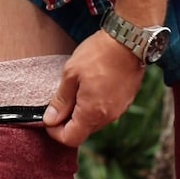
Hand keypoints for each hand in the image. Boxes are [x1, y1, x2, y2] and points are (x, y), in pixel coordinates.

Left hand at [42, 30, 145, 146]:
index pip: (70, 139)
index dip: (56, 132)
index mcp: (92, 113)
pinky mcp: (125, 102)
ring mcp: (119, 110)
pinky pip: (105, 112)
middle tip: (61, 101)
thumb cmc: (99, 54)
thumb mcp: (71, 74)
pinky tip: (92, 87)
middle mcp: (107, 117)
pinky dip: (94, 106)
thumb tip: (50, 119)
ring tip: (77, 90)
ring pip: (94, 122)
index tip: (50, 117)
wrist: (130, 40)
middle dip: (68, 122)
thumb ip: (61, 100)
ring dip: (81, 113)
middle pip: (82, 132)